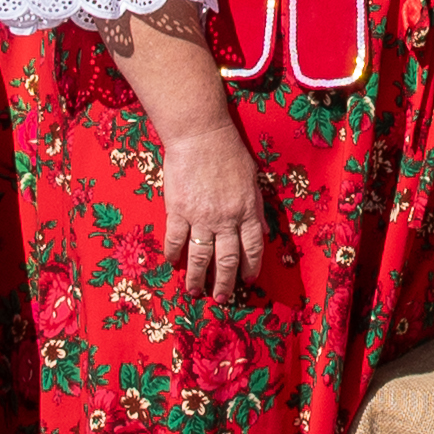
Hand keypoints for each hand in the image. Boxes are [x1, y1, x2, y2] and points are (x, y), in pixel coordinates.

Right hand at [153, 109, 269, 300]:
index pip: (253, 247)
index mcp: (248, 210)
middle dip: (225, 282)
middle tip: (222, 298)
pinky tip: (173, 263)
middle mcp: (227, 219)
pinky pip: (176, 241)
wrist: (200, 135)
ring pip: (200, 257)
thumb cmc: (228, 152)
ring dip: (197, 278)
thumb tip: (260, 229)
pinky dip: (174, 255)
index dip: (250, 267)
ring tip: (194, 292)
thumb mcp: (251, 179)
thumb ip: (255, 206)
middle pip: (227, 259)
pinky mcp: (178, 211)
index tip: (246, 280)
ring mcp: (201, 217)